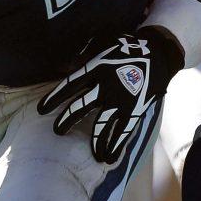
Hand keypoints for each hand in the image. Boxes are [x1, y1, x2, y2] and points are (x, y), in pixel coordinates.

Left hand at [37, 28, 182, 163]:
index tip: (41, 109)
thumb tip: (66, 64)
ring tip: (89, 154)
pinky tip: (108, 158)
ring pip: (102, 124)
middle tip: (57, 131)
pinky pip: (123, 131)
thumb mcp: (103, 42)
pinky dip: (116, 145)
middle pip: (82, 106)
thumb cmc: (127, 47)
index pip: (70, 85)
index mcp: (97, 68)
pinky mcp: (136, 109)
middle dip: (67, 120)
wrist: (159, 52)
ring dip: (95, 141)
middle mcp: (107, 86)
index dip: (55, 97)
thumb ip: (84, 53)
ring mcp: (122, 100)